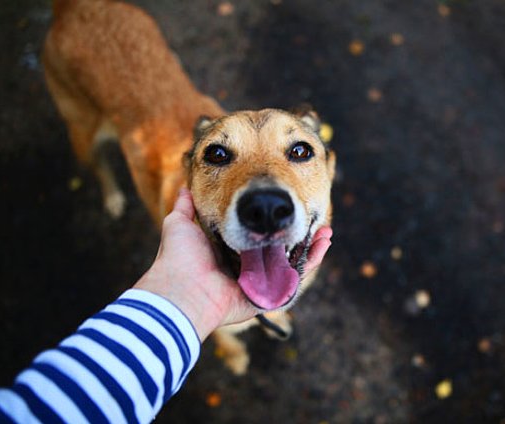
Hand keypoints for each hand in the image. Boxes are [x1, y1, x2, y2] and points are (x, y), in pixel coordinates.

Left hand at [135, 188, 332, 340]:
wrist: (182, 289)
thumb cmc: (180, 257)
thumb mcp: (180, 224)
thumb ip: (185, 207)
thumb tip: (185, 189)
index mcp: (228, 251)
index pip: (257, 235)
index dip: (273, 222)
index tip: (286, 203)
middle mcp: (246, 268)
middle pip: (279, 249)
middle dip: (297, 234)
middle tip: (310, 216)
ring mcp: (259, 283)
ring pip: (292, 263)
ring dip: (311, 246)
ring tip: (325, 229)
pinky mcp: (268, 296)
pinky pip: (295, 279)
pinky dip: (311, 261)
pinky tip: (322, 243)